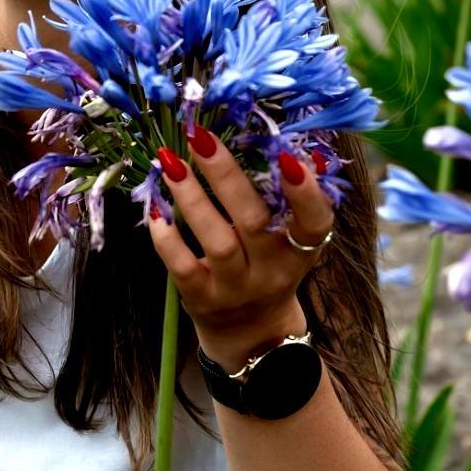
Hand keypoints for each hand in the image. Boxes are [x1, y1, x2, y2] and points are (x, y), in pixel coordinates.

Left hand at [146, 127, 334, 367]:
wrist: (251, 333)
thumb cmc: (269, 267)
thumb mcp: (290, 239)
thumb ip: (287, 201)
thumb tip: (285, 145)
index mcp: (301, 248)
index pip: (314, 222)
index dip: (305, 192)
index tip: (287, 157)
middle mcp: (273, 269)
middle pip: (254, 221)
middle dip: (226, 176)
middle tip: (200, 137)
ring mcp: (237, 288)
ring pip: (218, 242)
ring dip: (192, 199)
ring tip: (170, 163)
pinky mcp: (203, 299)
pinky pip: (184, 268)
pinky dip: (167, 239)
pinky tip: (155, 211)